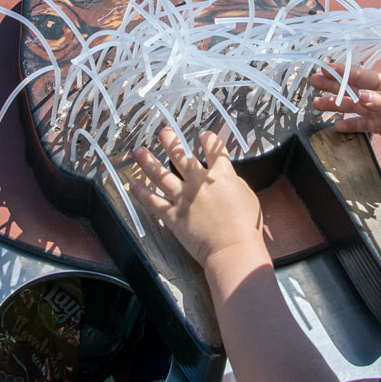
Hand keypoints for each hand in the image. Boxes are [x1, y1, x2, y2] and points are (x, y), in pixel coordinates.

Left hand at [130, 129, 265, 267]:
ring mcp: (183, 198)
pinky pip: (153, 202)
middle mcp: (198, 182)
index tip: (204, 136)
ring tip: (140, 151)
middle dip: (170, 141)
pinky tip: (134, 185)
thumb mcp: (247, 195)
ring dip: (149, 161)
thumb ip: (234, 182)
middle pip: (181, 155)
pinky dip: (142, 193)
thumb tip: (226, 177)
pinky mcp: (173, 216)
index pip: (214, 148)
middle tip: (163, 133)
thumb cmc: (246, 226)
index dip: (208, 139)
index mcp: (221, 175)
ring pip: (161, 175)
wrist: (233, 248)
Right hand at [308, 65, 380, 162]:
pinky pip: (363, 124)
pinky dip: (350, 125)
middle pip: (355, 89)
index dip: (344, 72)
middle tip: (314, 82)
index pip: (363, 76)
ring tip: (318, 105)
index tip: (326, 68)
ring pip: (355, 107)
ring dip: (337, 105)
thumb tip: (362, 97)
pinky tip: (337, 126)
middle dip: (334, 86)